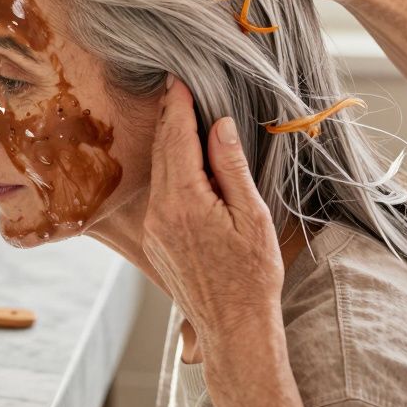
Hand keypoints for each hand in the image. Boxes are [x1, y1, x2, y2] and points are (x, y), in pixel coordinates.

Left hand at [142, 76, 284, 348]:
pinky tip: (181, 158)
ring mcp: (154, 226)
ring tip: (178, 113)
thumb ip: (231, 166)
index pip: (178, 139)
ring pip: (159, 171)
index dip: (178, 107)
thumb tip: (219, 124)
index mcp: (185, 200)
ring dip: (169, 141)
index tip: (177, 80)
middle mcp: (160, 211)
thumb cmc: (253, 274)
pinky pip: (159, 192)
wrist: (233, 326)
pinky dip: (169, 168)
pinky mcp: (155, 238)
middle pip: (163, 151)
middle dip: (169, 117)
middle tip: (174, 86)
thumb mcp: (252, 215)